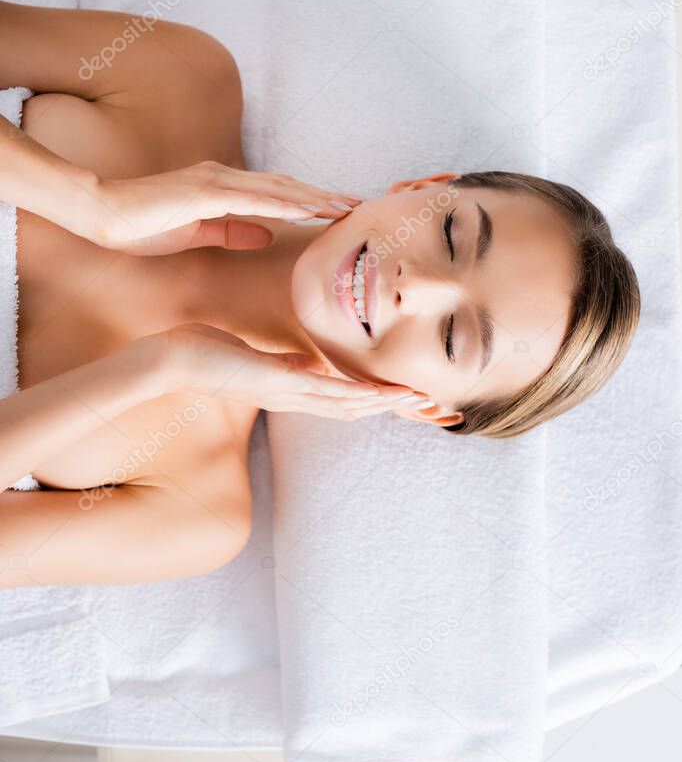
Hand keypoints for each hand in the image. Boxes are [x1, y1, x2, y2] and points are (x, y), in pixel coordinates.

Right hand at [86, 162, 363, 254]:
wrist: (102, 214)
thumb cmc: (142, 227)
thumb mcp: (196, 235)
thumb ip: (232, 232)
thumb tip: (266, 235)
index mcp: (223, 188)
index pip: (278, 194)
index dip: (311, 201)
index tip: (339, 211)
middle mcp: (225, 178)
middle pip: (287, 186)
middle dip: (324, 196)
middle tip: (359, 205)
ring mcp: (216, 182)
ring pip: (278, 189)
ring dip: (315, 198)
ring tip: (346, 207)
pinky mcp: (205, 192)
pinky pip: (254, 199)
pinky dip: (285, 204)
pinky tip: (309, 210)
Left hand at [160, 323, 430, 419]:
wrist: (173, 361)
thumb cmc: (206, 353)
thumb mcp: (255, 358)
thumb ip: (286, 363)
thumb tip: (311, 363)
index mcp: (289, 389)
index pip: (339, 398)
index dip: (373, 399)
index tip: (404, 393)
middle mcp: (292, 397)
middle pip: (352, 407)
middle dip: (390, 405)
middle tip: (429, 402)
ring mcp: (287, 393)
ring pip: (346, 403)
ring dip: (384, 403)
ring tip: (419, 399)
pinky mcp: (279, 384)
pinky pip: (325, 392)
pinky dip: (357, 395)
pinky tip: (380, 395)